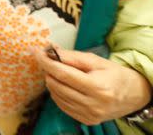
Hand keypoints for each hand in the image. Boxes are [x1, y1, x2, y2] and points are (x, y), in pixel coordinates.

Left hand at [34, 45, 152, 124]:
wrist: (134, 95)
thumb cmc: (115, 75)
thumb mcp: (96, 61)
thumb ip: (73, 57)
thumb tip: (51, 50)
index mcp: (97, 87)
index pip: (62, 74)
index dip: (46, 62)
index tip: (35, 52)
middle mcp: (93, 104)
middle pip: (56, 85)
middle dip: (49, 70)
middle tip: (51, 61)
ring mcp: (89, 115)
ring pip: (56, 95)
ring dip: (52, 81)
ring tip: (61, 73)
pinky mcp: (86, 120)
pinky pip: (62, 105)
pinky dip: (58, 93)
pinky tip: (65, 86)